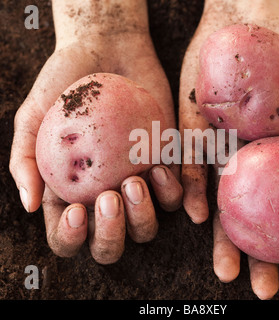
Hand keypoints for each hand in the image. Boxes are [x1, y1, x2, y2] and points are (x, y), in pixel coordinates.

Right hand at [9, 0, 181, 263]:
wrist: (108, 50)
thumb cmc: (65, 83)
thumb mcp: (33, 115)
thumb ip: (24, 159)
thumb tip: (31, 205)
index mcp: (70, 195)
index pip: (68, 236)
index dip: (70, 238)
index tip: (76, 211)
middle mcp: (105, 197)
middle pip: (110, 245)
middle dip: (111, 236)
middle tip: (109, 199)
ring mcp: (138, 186)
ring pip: (146, 228)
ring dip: (142, 218)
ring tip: (133, 181)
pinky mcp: (166, 167)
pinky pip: (174, 196)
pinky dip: (170, 192)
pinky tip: (157, 169)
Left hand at [179, 0, 278, 298]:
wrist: (247, 25)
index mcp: (276, 161)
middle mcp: (245, 164)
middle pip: (249, 217)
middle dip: (254, 255)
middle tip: (260, 287)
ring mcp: (217, 152)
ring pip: (217, 202)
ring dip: (221, 236)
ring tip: (225, 268)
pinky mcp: (190, 134)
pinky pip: (190, 166)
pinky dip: (194, 189)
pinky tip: (199, 213)